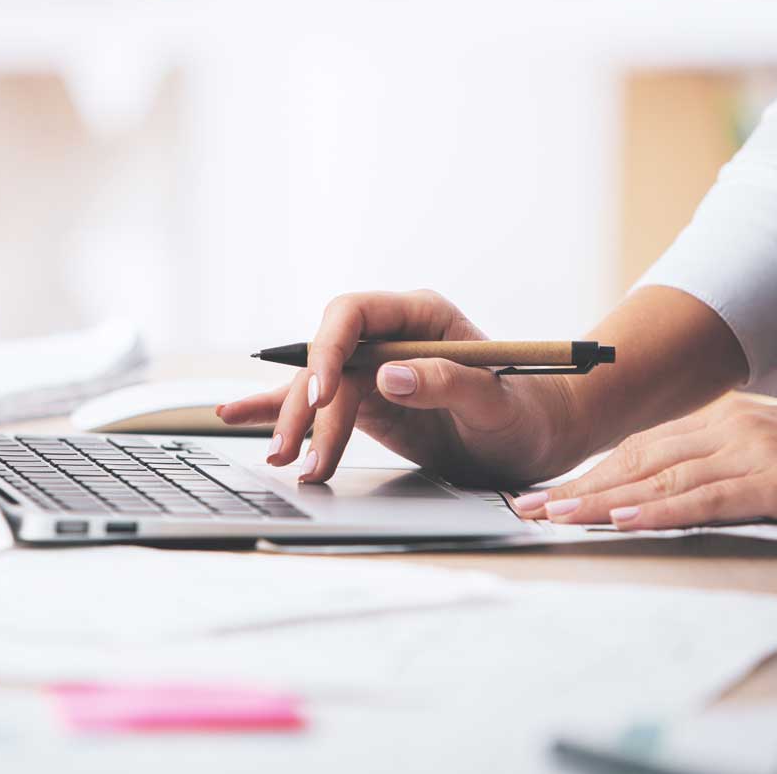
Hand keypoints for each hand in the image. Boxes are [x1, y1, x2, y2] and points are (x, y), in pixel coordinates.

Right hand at [217, 290, 578, 485]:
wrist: (538, 439)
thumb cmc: (527, 413)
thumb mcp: (496, 401)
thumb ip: (446, 383)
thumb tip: (387, 376)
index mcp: (420, 316)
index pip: (352, 315)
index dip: (328, 350)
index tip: (322, 397)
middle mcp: (389, 336)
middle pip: (326, 359)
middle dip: (306, 406)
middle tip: (298, 452)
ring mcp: (373, 368)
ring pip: (316, 388)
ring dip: (293, 423)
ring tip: (281, 460)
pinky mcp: (365, 401)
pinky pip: (317, 403)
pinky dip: (279, 411)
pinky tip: (238, 415)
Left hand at [514, 395, 776, 529]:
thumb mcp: (762, 444)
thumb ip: (710, 456)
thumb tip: (652, 482)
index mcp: (718, 420)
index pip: (637, 448)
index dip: (587, 472)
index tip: (544, 493)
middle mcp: (726, 430)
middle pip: (636, 461)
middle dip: (578, 488)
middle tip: (527, 508)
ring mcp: (752, 454)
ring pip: (661, 480)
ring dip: (602, 501)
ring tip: (557, 516)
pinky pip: (708, 500)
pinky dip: (661, 511)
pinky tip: (624, 519)